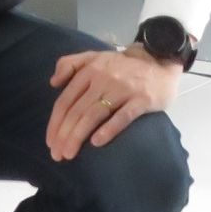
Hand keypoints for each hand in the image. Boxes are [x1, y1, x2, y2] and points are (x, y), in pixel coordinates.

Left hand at [45, 47, 181, 160]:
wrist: (159, 59)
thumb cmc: (122, 65)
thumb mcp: (94, 56)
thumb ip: (70, 64)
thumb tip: (53, 83)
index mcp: (89, 70)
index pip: (66, 100)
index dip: (55, 123)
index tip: (50, 142)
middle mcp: (103, 79)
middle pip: (77, 110)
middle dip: (64, 135)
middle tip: (58, 155)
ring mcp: (123, 89)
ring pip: (94, 114)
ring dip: (78, 136)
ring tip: (70, 154)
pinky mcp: (141, 100)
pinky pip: (122, 116)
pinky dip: (108, 130)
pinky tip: (96, 143)